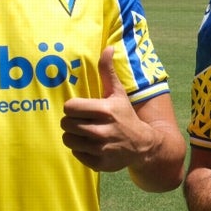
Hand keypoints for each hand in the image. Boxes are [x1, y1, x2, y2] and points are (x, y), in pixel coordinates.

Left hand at [61, 46, 149, 171]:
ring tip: (84, 132)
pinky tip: (91, 145)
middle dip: (72, 121)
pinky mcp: (99, 163)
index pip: (70, 107)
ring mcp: (101, 149)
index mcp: (106, 111)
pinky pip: (75, 154)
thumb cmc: (125, 115)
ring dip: (73, 135)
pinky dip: (81, 149)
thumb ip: (108, 71)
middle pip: (66, 124)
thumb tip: (108, 47)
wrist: (143, 145)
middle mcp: (103, 131)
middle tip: (81, 121)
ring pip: (68, 139)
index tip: (80, 108)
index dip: (73, 107)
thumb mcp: (118, 93)